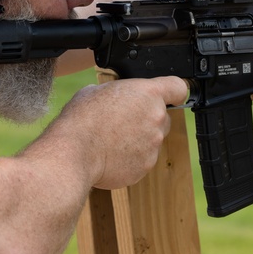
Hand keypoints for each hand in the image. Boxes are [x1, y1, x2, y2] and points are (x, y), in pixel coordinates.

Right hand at [50, 75, 189, 189]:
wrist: (74, 151)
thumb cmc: (82, 118)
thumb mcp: (96, 91)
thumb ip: (118, 93)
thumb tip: (116, 97)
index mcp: (148, 93)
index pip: (178, 88)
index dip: (173, 92)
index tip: (169, 97)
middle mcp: (156, 118)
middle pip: (163, 117)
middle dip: (147, 120)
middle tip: (123, 122)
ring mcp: (153, 144)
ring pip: (152, 140)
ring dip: (138, 140)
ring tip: (111, 141)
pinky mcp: (146, 165)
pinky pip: (142, 159)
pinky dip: (131, 158)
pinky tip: (111, 155)